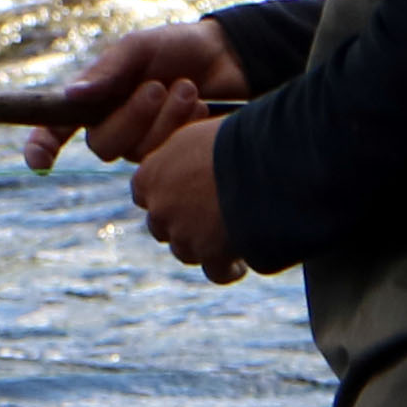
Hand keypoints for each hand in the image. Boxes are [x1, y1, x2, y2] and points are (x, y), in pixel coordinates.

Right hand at [21, 19, 242, 173]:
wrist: (228, 58)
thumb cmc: (176, 47)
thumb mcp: (139, 47)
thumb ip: (107, 70)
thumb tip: (71, 95)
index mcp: (94, 97)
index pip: (55, 128)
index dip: (41, 147)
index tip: (39, 163)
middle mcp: (112, 124)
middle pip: (101, 145)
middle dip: (131, 117)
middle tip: (157, 87)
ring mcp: (141, 142)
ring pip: (136, 153)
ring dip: (164, 119)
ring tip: (186, 89)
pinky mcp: (169, 154)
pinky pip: (164, 158)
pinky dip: (181, 128)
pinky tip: (199, 108)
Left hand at [131, 112, 250, 283]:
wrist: (262, 161)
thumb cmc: (234, 137)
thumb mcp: (198, 135)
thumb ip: (184, 156)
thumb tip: (192, 162)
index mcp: (151, 174)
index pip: (144, 192)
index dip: (165, 193)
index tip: (184, 191)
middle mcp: (160, 207)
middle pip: (162, 224)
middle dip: (182, 221)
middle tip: (209, 214)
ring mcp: (183, 234)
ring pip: (187, 249)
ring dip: (204, 245)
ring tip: (230, 237)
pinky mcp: (210, 254)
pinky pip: (215, 271)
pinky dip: (227, 269)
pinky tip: (240, 262)